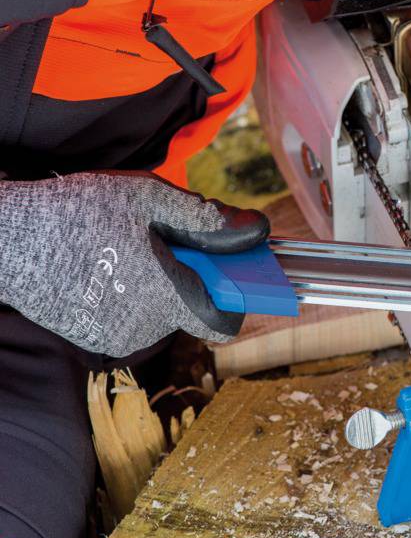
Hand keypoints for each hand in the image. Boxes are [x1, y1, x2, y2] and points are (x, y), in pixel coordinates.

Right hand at [0, 171, 269, 357]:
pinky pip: (131, 318)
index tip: (228, 271)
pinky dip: (130, 295)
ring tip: (123, 248)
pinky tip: (103, 265)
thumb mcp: (148, 198)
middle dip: (188, 274)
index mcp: (164, 297)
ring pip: (161, 311)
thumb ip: (207, 218)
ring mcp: (114, 339)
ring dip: (158, 283)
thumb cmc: (76, 211)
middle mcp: (143, 329)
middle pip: (191, 306)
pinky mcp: (92, 339)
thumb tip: (258, 231)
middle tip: (160, 238)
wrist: (4, 238)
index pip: (224, 322)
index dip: (234, 296)